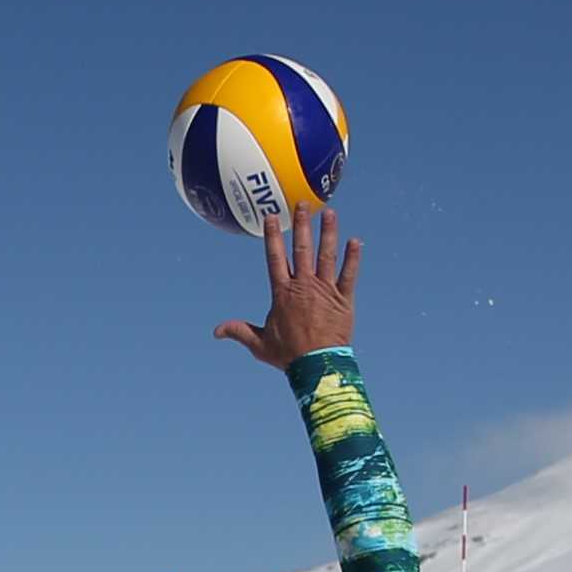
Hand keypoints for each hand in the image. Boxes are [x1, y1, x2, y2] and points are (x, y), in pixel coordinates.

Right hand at [214, 204, 357, 367]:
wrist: (317, 366)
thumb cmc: (288, 355)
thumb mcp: (259, 344)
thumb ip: (239, 331)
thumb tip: (216, 331)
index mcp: (282, 293)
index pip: (275, 258)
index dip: (273, 236)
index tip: (272, 217)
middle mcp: (303, 286)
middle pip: (302, 249)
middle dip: (302, 225)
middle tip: (303, 205)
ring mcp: (325, 290)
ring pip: (327, 256)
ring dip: (328, 233)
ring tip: (330, 213)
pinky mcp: (343, 299)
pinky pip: (349, 274)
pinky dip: (353, 258)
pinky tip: (355, 241)